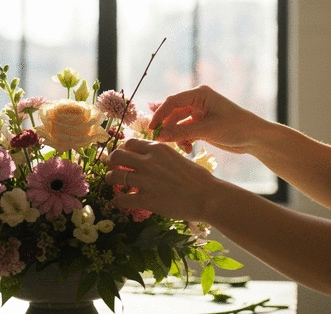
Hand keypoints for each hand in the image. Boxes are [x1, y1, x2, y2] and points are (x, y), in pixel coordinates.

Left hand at [105, 138, 220, 220]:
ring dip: (109, 179)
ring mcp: (146, 181)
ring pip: (115, 176)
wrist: (206, 196)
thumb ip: (160, 155)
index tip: (122, 156)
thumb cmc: (197, 177)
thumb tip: (147, 157)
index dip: (122, 149)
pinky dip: (116, 200)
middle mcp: (148, 162)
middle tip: (112, 168)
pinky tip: (117, 202)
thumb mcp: (177, 156)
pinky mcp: (146, 200)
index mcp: (157, 149)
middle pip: (117, 155)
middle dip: (111, 161)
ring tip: (112, 183)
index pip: (129, 143)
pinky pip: (121, 199)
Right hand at [149, 85, 258, 153]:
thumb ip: (182, 133)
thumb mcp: (208, 130)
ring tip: (182, 148)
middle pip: (173, 113)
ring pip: (178, 124)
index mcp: (200, 94)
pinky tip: (188, 149)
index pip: (173, 101)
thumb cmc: (235, 127)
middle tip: (160, 142)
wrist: (254, 137)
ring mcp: (199, 113)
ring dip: (177, 136)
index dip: (160, 114)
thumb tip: (159, 136)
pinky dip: (184, 140)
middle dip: (168, 128)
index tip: (152, 128)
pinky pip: (185, 131)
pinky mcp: (201, 125)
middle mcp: (197, 101)